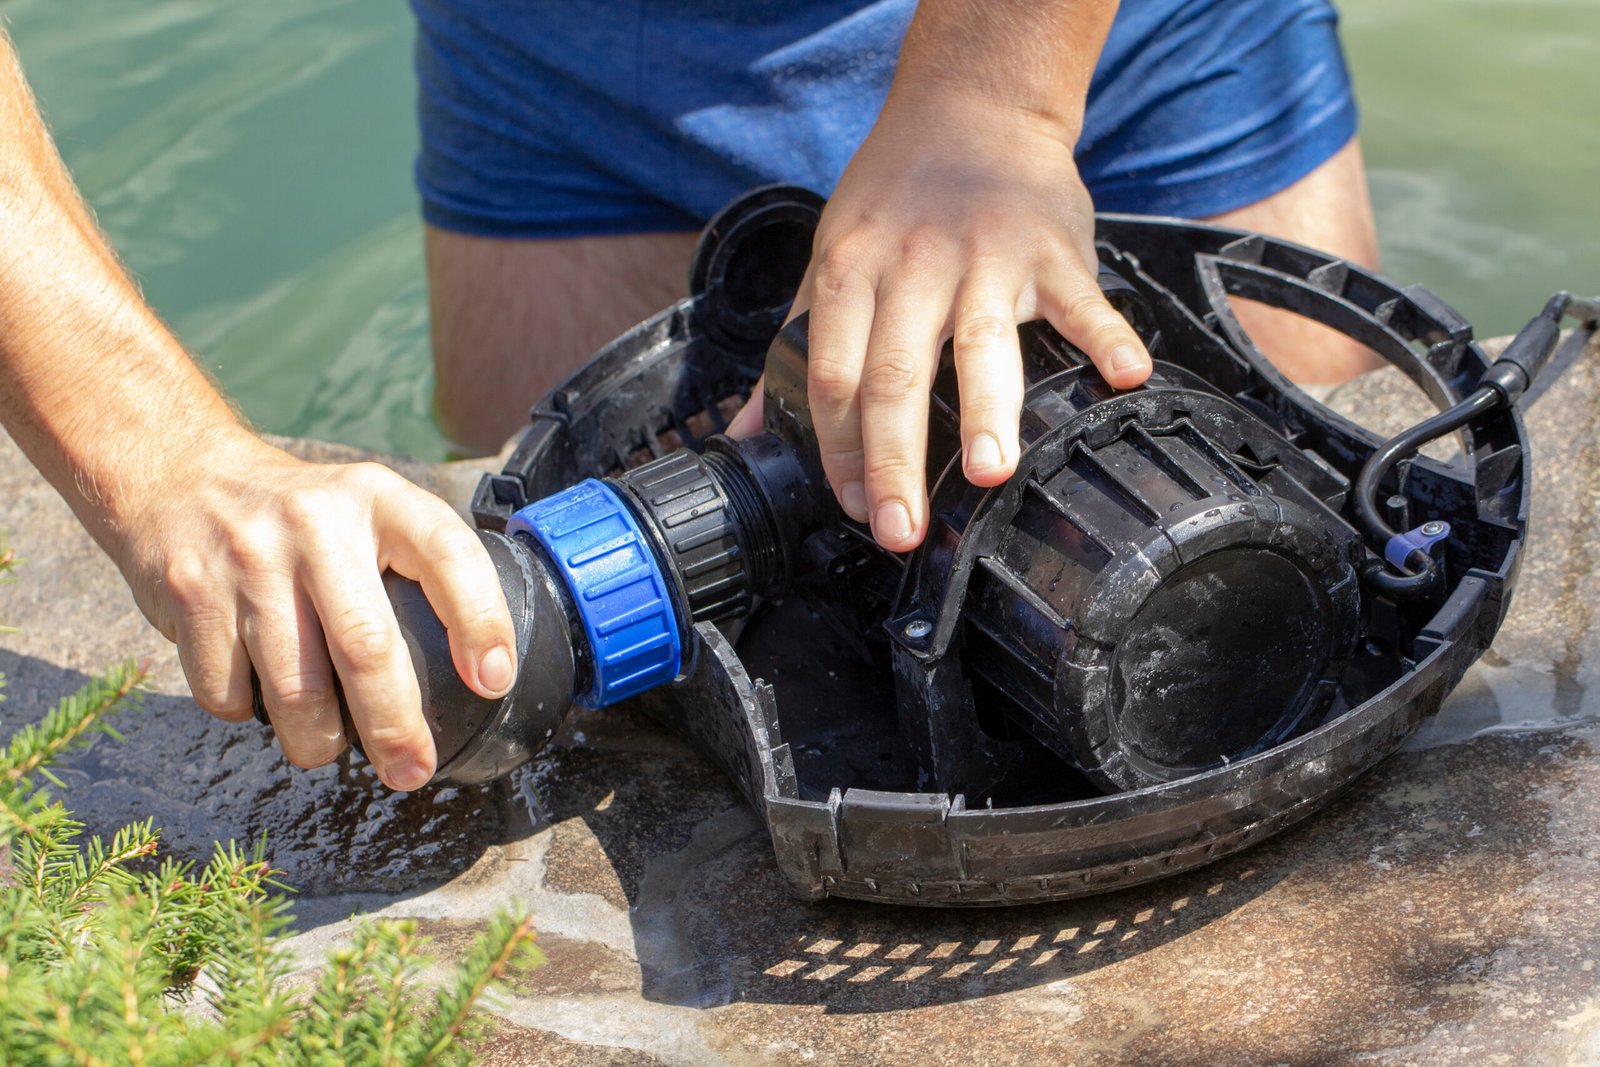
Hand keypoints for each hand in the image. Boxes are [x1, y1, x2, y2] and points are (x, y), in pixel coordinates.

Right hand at [105, 431, 516, 790]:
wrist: (179, 475)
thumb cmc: (302, 515)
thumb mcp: (370, 507)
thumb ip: (418, 565)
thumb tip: (478, 670)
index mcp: (379, 499)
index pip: (448, 556)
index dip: (481, 623)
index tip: (492, 682)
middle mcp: (317, 524)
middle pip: (366, 647)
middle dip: (395, 727)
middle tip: (410, 769)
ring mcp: (250, 560)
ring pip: (295, 690)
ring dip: (318, 741)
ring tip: (327, 747)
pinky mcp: (192, 595)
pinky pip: (228, 692)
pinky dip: (248, 713)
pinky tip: (259, 693)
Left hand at [789, 84, 1151, 550]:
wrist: (970, 104)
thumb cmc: (895, 197)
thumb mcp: (831, 258)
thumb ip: (797, 350)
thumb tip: (750, 434)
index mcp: (850, 271)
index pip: (833, 374)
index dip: (837, 447)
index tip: (853, 506)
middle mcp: (913, 266)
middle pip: (896, 373)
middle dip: (894, 458)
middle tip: (900, 528)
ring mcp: (987, 255)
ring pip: (982, 342)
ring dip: (989, 411)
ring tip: (992, 475)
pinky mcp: (1053, 247)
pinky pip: (1082, 299)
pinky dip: (1108, 337)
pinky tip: (1125, 379)